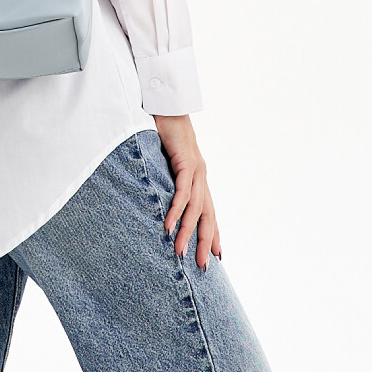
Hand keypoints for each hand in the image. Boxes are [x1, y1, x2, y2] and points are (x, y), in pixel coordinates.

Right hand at [151, 113, 221, 270]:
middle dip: (206, 242)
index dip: (213, 234)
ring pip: (196, 208)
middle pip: (208, 216)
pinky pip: (183, 191)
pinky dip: (177, 209)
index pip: (209, 211)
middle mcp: (202, 176)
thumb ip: (166, 177)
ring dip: (187, 231)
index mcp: (199, 177)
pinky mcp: (186, 162)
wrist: (167, 105)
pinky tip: (169, 224)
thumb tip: (157, 193)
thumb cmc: (164, 130)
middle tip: (203, 267)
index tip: (215, 256)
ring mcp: (196, 169)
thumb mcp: (165, 160)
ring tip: (179, 252)